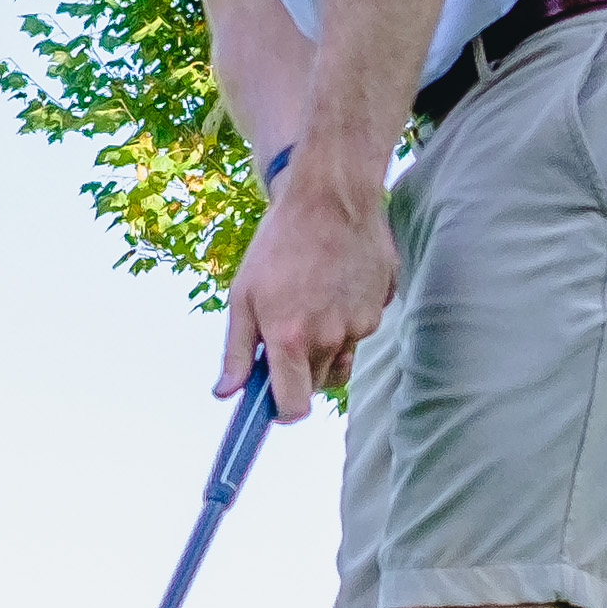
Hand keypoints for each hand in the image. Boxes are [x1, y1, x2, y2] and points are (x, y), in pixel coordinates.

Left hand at [218, 167, 396, 419]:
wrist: (331, 197)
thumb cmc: (279, 243)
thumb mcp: (243, 295)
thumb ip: (237, 350)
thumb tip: (227, 393)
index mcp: (291, 339)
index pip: (294, 407)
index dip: (282, 410)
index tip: (273, 399)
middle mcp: (329, 339)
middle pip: (317, 384)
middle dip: (300, 372)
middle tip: (286, 336)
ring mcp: (359, 325)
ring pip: (341, 360)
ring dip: (324, 349)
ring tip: (310, 306)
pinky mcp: (380, 308)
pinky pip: (359, 331)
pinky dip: (345, 321)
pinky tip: (333, 288)